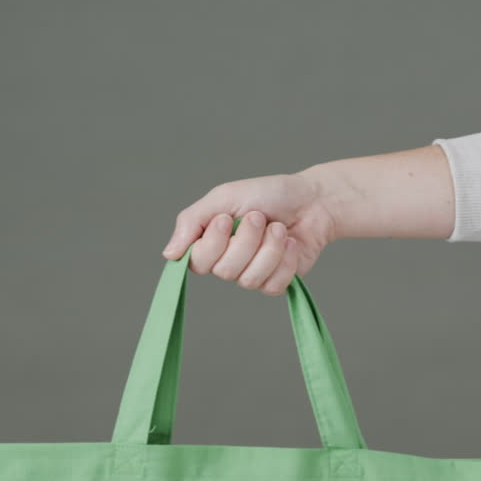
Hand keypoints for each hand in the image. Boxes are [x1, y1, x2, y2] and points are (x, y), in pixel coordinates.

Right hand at [160, 171, 337, 294]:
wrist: (311, 201)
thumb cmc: (267, 194)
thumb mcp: (224, 197)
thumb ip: (192, 222)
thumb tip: (168, 255)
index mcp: (210, 242)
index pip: (197, 262)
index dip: (213, 243)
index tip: (226, 218)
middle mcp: (227, 262)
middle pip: (224, 271)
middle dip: (247, 240)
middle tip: (261, 217)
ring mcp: (251, 275)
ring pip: (249, 280)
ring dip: (269, 248)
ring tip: (278, 228)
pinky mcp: (275, 283)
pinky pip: (272, 286)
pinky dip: (285, 260)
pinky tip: (290, 244)